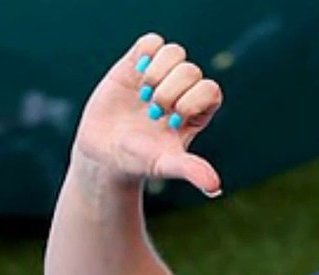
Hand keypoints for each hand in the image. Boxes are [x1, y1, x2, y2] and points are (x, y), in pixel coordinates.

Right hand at [72, 33, 222, 195]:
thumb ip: (190, 171)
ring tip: (143, 94)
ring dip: (158, 72)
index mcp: (197, 112)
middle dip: (170, 91)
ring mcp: (160, 75)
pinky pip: (151, 42)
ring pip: (175, 52)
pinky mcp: (136, 64)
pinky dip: (145, 53)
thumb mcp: (164, 166)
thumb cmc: (138, 161)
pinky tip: (135, 74)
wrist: (103, 153)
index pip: (211, 90)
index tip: (171, 122)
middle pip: (191, 71)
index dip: (192, 101)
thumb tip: (215, 188)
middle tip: (152, 112)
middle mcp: (182, 91)